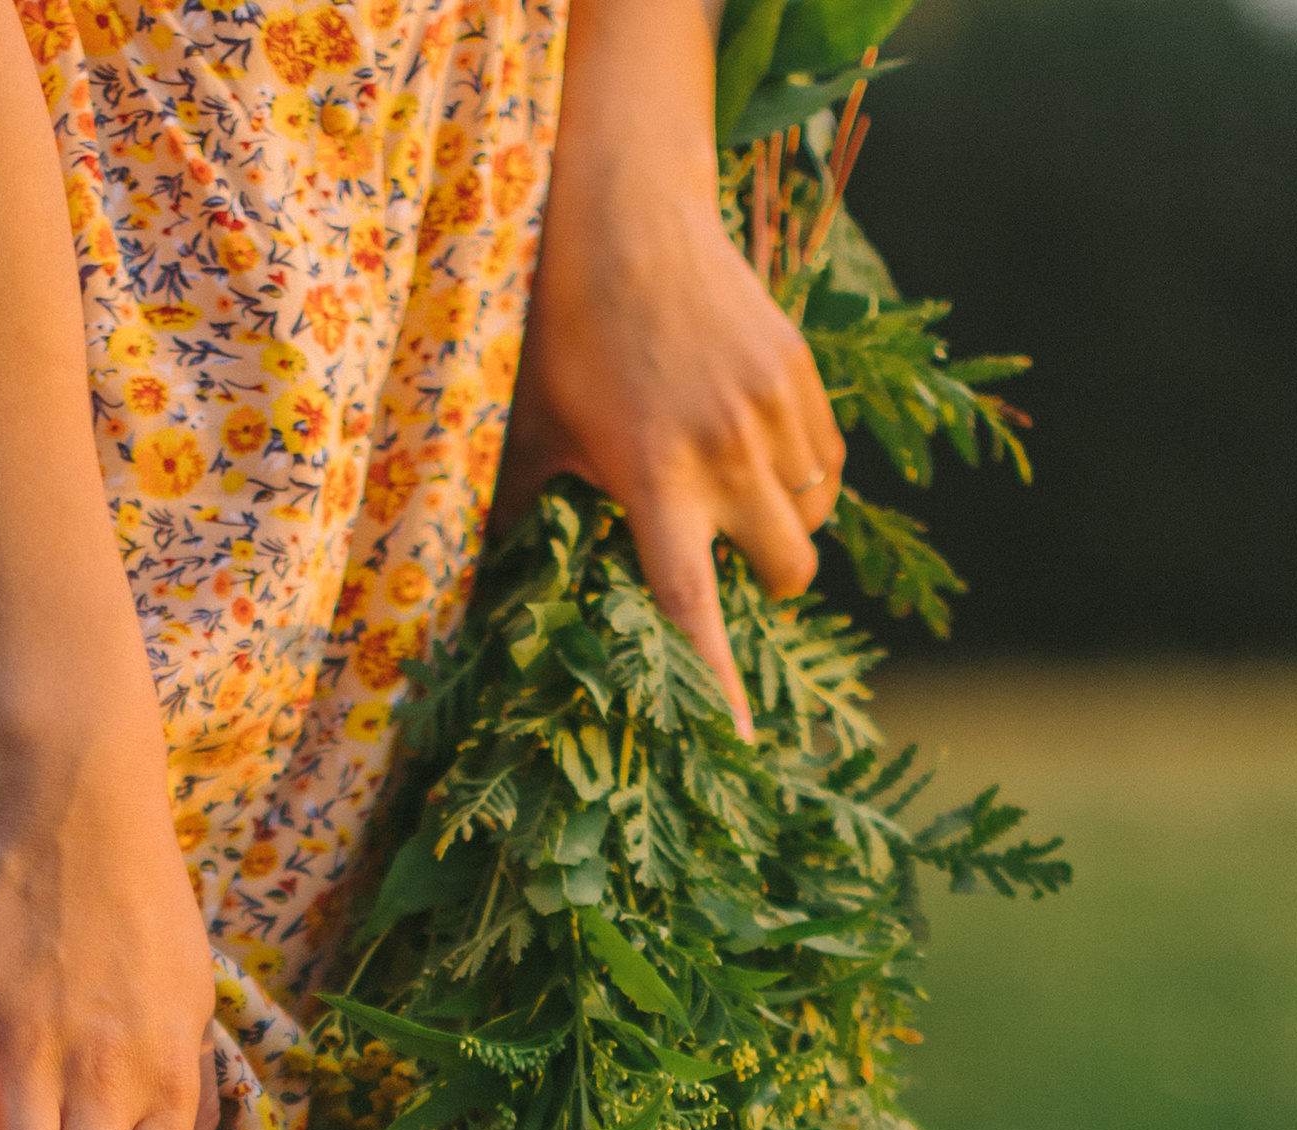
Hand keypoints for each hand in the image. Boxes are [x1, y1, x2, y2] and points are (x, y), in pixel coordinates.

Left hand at [500, 12, 842, 735]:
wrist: (625, 214)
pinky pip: (828, 463)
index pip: (695, 610)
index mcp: (654, 482)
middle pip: (790, 575)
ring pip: (814, 518)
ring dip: (784, 525)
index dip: (718, 684)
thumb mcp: (531, 432)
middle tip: (718, 549)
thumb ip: (519, 515)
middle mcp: (726, 453)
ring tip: (728, 484)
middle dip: (768, 584)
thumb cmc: (564, 334)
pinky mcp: (802, 372)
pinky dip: (803, 474)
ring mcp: (773, 409)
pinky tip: (752, 442)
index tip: (745, 747)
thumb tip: (468, 606)